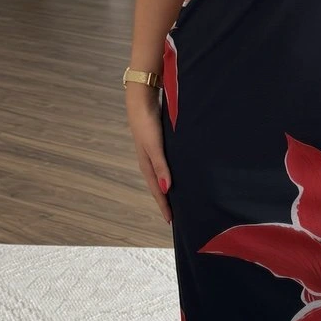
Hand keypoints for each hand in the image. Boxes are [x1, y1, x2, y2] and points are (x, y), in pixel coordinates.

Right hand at [125, 83, 171, 224]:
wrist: (141, 99)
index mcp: (147, 164)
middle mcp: (149, 160)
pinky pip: (166, 163)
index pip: (158, 190)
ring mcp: (154, 152)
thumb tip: (167, 190)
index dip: (164, 205)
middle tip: (176, 214)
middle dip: (166, 200)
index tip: (171, 221)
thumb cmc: (146, 123)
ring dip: (169, 187)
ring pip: (163, 175)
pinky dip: (171, 172)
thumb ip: (161, 167)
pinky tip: (179, 172)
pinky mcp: (159, 143)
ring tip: (178, 197)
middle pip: (159, 185)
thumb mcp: (154, 146)